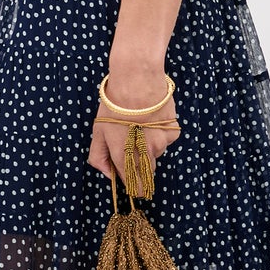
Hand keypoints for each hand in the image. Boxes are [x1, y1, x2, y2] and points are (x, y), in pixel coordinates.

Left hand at [88, 70, 179, 185]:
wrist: (137, 80)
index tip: (135, 188)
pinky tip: (152, 120)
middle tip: (136, 152)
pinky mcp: (172, 133)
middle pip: (147, 174)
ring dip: (150, 148)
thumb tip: (108, 174)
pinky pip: (166, 140)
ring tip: (141, 127)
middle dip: (141, 170)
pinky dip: (160, 134)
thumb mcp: (97, 131)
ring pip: (156, 154)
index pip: (132, 185)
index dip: (133, 188)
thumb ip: (99, 157)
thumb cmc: (114, 104)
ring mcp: (161, 144)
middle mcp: (144, 154)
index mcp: (123, 156)